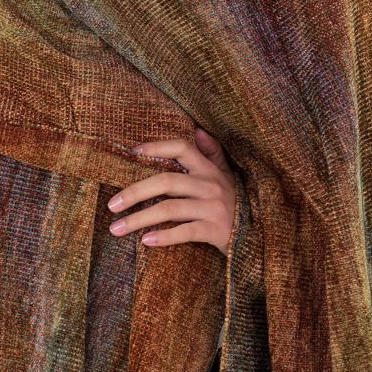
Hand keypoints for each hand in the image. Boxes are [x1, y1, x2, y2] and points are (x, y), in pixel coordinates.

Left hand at [107, 127, 236, 255]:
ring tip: (116, 228)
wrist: (260, 236)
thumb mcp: (228, 176)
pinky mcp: (215, 230)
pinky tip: (145, 241)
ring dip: (139, 219)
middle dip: (135, 192)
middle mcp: (211, 185)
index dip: (156, 147)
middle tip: (111, 205)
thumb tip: (198, 130)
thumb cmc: (236, 204)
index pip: (181, 148)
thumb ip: (213, 153)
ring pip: (169, 209)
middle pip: (166, 181)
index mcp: (210, 170)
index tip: (133, 152)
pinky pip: (184, 232)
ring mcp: (213, 208)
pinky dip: (163, 237)